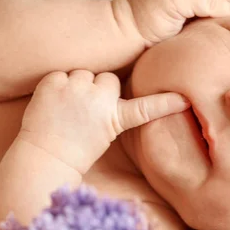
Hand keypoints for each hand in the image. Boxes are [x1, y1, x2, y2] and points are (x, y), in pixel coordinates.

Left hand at [19, 70, 189, 173]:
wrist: (45, 156)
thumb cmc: (76, 148)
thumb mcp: (103, 134)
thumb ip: (109, 109)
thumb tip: (105, 85)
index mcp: (115, 118)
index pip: (146, 108)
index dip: (166, 103)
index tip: (183, 100)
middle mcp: (98, 99)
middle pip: (108, 78)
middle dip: (99, 89)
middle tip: (85, 111)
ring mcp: (75, 88)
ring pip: (84, 73)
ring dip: (77, 84)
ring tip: (67, 108)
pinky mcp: (54, 82)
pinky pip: (60, 74)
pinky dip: (56, 85)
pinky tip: (52, 104)